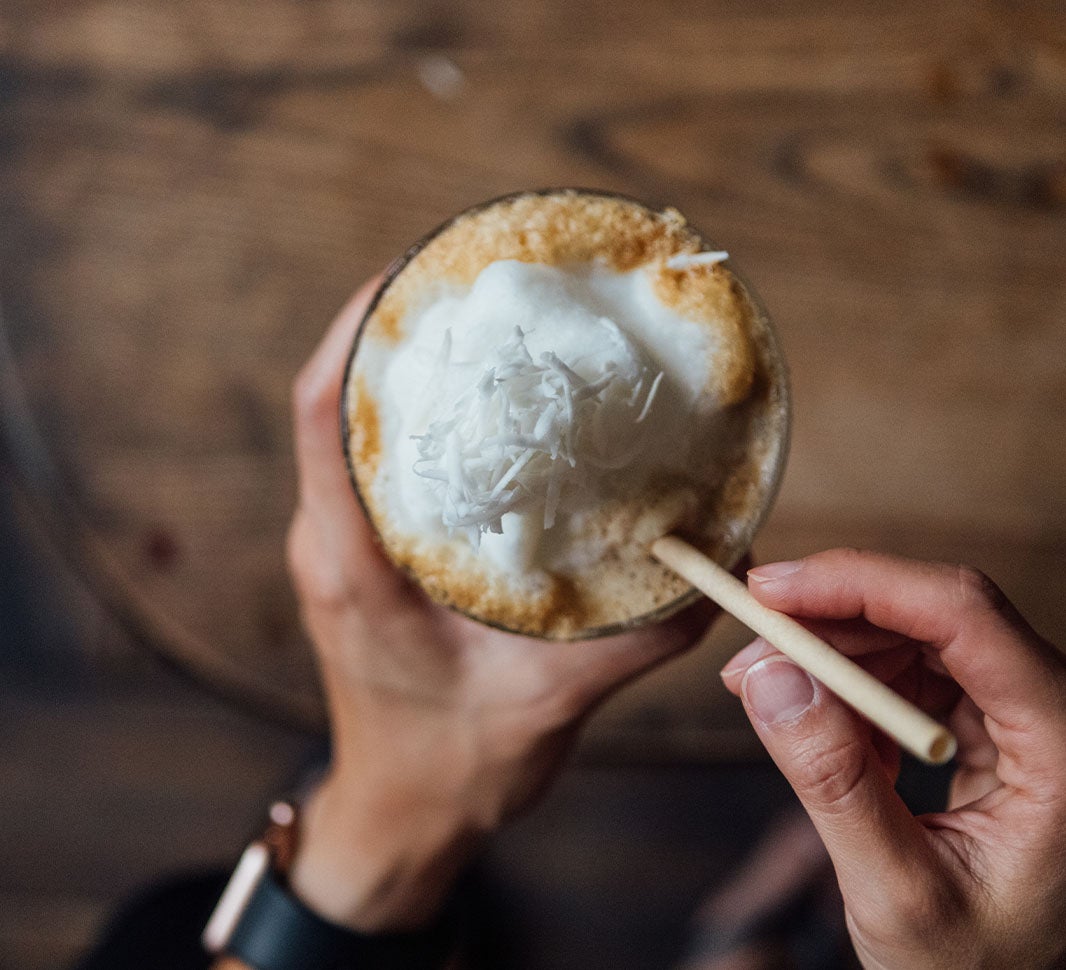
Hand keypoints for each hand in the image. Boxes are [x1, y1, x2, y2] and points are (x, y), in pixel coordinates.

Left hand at [284, 278, 715, 931]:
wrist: (402, 815)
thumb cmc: (455, 769)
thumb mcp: (550, 703)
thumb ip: (635, 637)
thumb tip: (720, 568)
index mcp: (354, 568)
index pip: (324, 417)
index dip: (356, 333)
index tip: (410, 276)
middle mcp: (332, 542)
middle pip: (338, 404)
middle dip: (393, 335)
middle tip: (471, 288)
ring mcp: (341, 547)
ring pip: (353, 429)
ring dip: (404, 374)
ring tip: (480, 328)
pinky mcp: (364, 557)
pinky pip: (377, 464)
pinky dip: (420, 423)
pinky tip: (485, 409)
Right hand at [720, 549, 1065, 969]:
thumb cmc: (977, 967)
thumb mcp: (898, 894)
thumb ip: (834, 784)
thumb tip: (769, 677)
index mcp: (1063, 746)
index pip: (966, 617)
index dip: (862, 584)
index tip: (771, 590)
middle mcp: (1050, 712)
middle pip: (933, 614)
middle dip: (829, 622)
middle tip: (749, 651)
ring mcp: (1020, 713)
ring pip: (913, 635)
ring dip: (832, 658)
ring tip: (772, 701)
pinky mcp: (987, 722)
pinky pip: (910, 671)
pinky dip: (852, 691)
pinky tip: (830, 738)